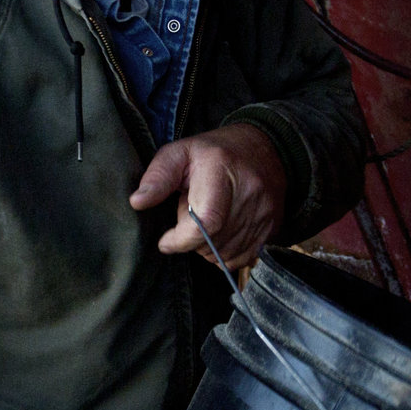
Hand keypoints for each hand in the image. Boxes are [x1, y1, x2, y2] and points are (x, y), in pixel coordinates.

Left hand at [130, 122, 286, 268]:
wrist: (265, 149)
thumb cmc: (214, 153)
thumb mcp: (179, 153)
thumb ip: (157, 177)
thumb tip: (137, 202)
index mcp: (222, 170)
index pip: (205, 221)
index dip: (181, 239)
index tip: (165, 240)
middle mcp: (249, 193)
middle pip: (212, 243)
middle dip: (191, 239)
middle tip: (190, 215)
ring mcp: (264, 213)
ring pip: (224, 255)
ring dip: (207, 247)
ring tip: (208, 219)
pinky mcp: (272, 229)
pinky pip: (241, 259)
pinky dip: (225, 253)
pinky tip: (222, 231)